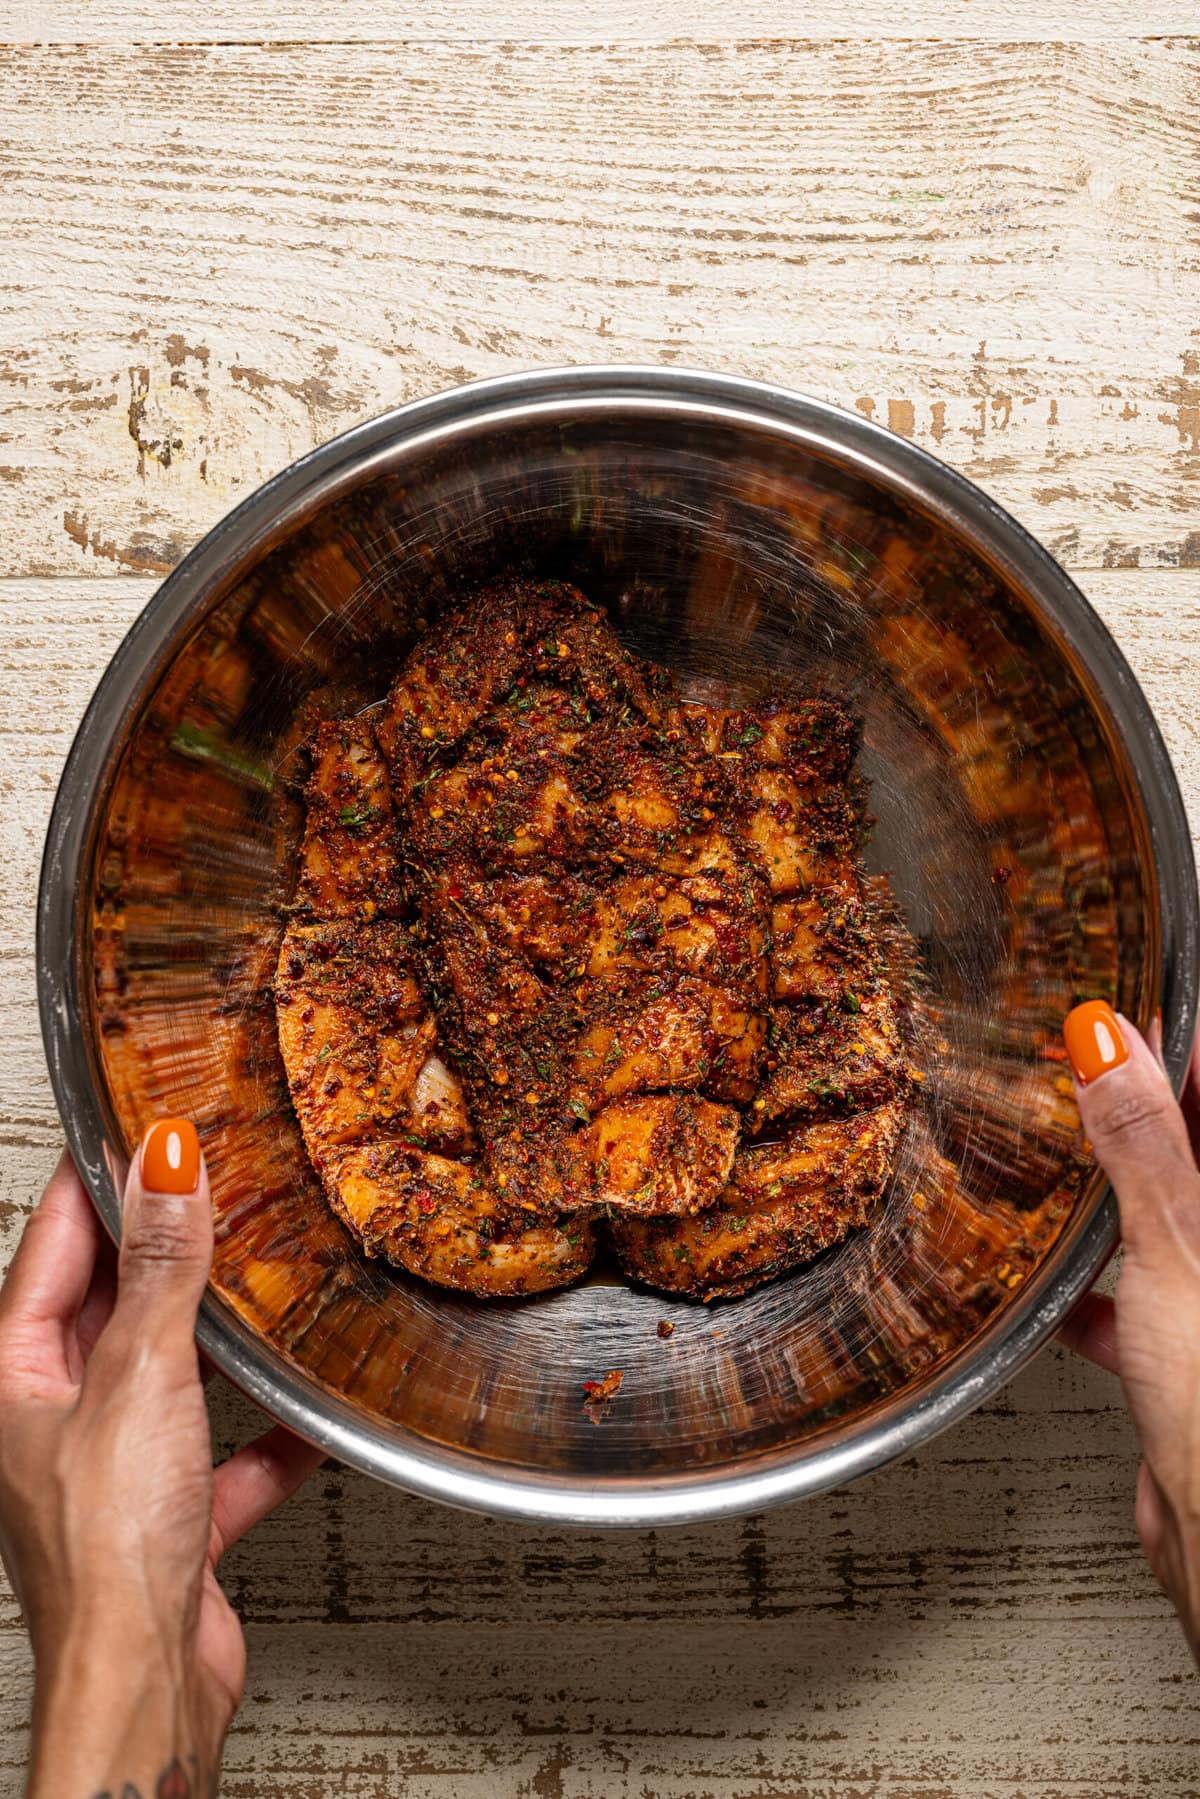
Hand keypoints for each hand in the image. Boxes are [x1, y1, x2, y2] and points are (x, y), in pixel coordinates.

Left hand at [0, 1125, 324, 1797]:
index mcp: (14, 1375)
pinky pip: (222, 1456)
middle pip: (107, 1305)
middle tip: (215, 1185)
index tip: (142, 1120)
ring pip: (168, 1375)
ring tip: (264, 1283)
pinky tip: (312, 1418)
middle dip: (161, 1250)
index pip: (53, 1244)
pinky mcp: (165, 1517)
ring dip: (216, 1339)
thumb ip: (160, 1269)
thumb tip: (166, 1165)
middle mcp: (51, 1418)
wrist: (144, 1685)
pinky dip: (267, 1437)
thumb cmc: (107, 1552)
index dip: (98, 1180)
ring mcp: (109, 1469)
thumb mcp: (140, 1376)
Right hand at [1059, 1002, 1199, 1663]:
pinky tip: (1056, 1287)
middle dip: (1136, 1117)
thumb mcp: (1175, 1246)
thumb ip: (1141, 1142)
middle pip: (1193, 1157)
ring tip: (1054, 1163)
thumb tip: (1109, 1041)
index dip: (1178, 1050)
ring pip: (1165, 1224)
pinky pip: (1138, 1296)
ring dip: (1111, 1198)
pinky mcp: (1188, 1356)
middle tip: (1072, 1075)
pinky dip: (1095, 1284)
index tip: (1120, 1019)